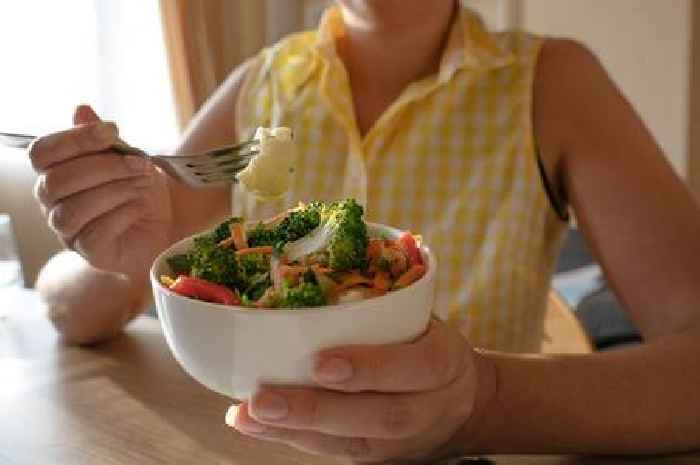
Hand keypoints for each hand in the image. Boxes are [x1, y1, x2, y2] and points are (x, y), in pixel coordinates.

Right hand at [31, 105, 172, 275]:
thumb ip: (104, 139)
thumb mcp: (128, 157)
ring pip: (73, 209)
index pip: (42, 152)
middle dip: (104, 166)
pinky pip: (94, 233)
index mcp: (55, 172)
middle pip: (58, 180)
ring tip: (142, 185)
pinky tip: (139, 208)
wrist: (164, 226)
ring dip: (114, 191)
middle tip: (140, 163)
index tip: (114, 131)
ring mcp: (67, 230)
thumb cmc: (139, 189)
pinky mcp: (88, 251)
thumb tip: (81, 109)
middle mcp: (52, 202)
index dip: (75, 139)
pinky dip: (122, 215)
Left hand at [227, 320, 485, 462]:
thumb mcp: (424, 319)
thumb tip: (313, 263)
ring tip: (248, 415)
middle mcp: (427, 407)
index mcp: (443, 362)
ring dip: (294, 429)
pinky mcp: (377, 456)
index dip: (371, 368)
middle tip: (264, 398)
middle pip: (379, 416)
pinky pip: (336, 452)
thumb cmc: (428, 345)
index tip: (322, 363)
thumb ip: (385, 302)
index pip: (417, 367)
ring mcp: (402, 440)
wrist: (464, 404)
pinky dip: (291, 439)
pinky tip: (253, 424)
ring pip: (352, 441)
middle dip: (317, 409)